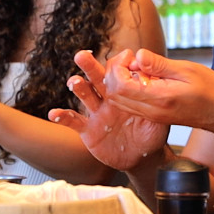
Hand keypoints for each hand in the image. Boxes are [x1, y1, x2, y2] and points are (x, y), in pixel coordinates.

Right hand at [49, 50, 169, 170]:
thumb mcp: (159, 118)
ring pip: (85, 96)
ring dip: (78, 88)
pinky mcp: (88, 130)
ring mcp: (96, 114)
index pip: (118, 74)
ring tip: (74, 82)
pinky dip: (63, 117)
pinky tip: (54, 113)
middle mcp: (108, 100)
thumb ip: (157, 103)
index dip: (118, 64)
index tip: (122, 56)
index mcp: (124, 94)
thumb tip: (159, 83)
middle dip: (89, 66)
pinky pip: (74, 122)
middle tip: (81, 55)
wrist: (142, 158)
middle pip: (96, 79)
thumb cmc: (152, 134)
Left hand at [95, 48, 213, 130]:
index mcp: (159, 98)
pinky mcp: (152, 116)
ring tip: (135, 66)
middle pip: (113, 94)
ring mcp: (150, 116)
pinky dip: (126, 89)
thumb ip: (159, 65)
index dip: (118, 67)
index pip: (120, 86)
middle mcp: (151, 111)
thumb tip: (138, 55)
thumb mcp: (187, 70)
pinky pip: (127, 104)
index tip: (131, 55)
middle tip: (129, 58)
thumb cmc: (209, 89)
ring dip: (118, 81)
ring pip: (117, 101)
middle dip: (114, 72)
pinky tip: (141, 76)